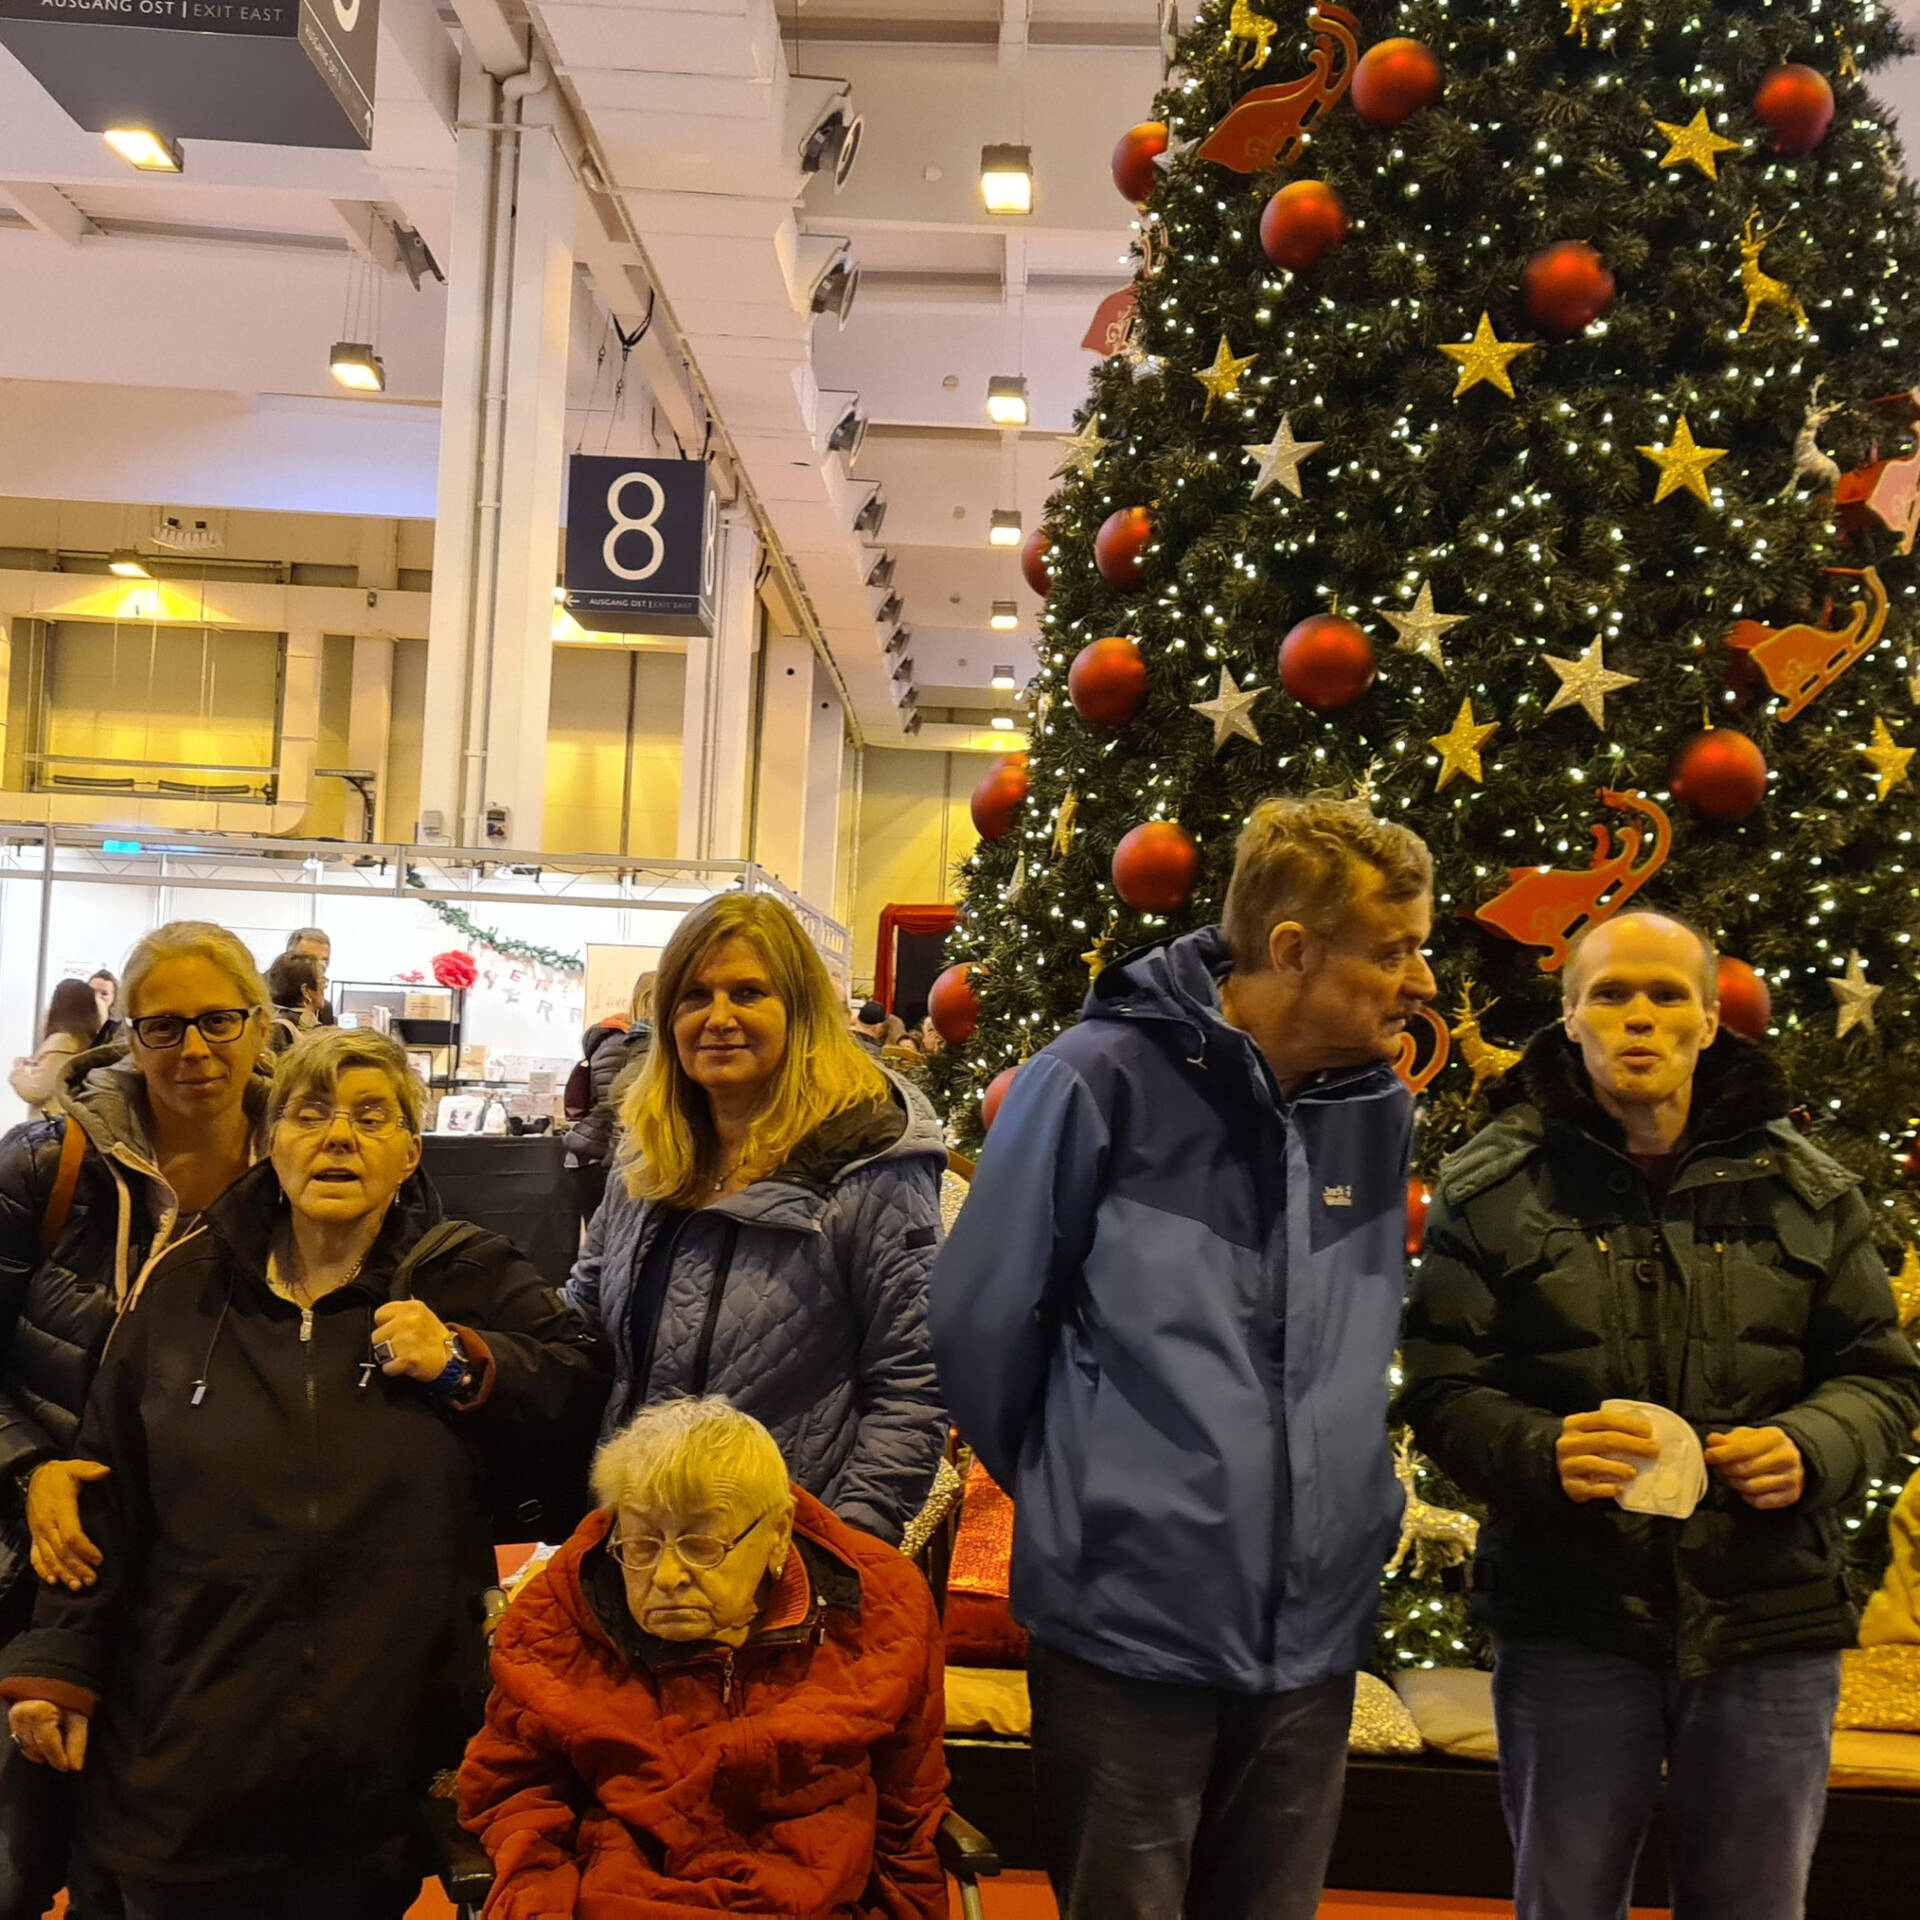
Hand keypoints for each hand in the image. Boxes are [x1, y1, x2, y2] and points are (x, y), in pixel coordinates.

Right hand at [8, 1700, 87, 1771]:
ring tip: (56, 1738)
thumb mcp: (79, 1715)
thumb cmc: (70, 1696)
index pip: (47, 1744)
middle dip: (52, 1752)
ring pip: (28, 1747)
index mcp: (39, 1713)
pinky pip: (21, 1743)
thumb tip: (75, 1767)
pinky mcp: (12, 1720)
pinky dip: (33, 1746)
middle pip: (37, 1748)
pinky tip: (43, 1740)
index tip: (67, 1767)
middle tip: (64, 1746)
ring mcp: (14, 1719)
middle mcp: (22, 1716)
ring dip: (42, 1749)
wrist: (54, 1678)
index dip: (58, 1758)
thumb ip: (77, 1741)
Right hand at [25, 1459, 108, 1589]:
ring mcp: (39, 1532)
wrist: (34, 1476)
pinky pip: (36, 1556)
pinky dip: (42, 1570)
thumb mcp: (75, 1467)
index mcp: (60, 1509)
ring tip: (77, 1586)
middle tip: (92, 1580)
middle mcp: (47, 1525)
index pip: (71, 1535)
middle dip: (77, 1567)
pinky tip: (52, 1581)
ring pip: (49, 1558)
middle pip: (62, 1551)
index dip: (85, 1549)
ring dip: (63, 1573)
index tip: (99, 1559)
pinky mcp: (34, 1536)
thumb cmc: (59, 1474)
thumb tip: (105, 1471)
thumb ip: (89, 1470)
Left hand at [371, 1300, 455, 1382]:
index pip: (379, 1314)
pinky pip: (387, 1367)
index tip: (394, 1330)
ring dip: (390, 1356)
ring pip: (380, 1352)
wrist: (452, 1356)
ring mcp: (408, 1339)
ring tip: (405, 1354)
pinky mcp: (408, 1358)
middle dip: (386, 1342)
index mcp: (412, 1307)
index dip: (385, 1324)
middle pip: (377, 1335)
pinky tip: (405, 1365)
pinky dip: (394, 1369)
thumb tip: (384, 1318)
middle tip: (402, 1344)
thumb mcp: (422, 1314)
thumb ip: (402, 1313)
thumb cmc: (434, 1337)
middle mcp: (409, 1320)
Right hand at [1556, 1410, 1660, 1503]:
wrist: (1563, 1470)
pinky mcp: (1570, 1486)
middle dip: (1633, 1444)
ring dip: (1618, 1467)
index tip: (1649, 1431)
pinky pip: (1590, 1488)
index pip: (1603, 1419)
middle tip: (1654, 1451)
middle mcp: (1568, 1443)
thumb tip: (1648, 1433)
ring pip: (1594, 1464)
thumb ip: (1612, 1430)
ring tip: (1634, 1472)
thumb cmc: (1586, 1450)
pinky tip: (1620, 1489)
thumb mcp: (1592, 1433)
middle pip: (1604, 1439)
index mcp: (1574, 1424)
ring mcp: (1567, 1465)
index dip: (1628, 1424)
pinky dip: (1607, 1489)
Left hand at [1705, 1426, 1803, 1509]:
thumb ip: (1728, 1439)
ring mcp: (1792, 1478)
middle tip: (1718, 1468)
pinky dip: (1747, 1497)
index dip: (1721, 1454)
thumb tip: (1712, 1441)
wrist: (1792, 1458)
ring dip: (1734, 1484)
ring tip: (1730, 1477)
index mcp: (1775, 1437)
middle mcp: (1787, 1457)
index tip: (1708, 1456)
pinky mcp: (1792, 1496)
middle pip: (1746, 1469)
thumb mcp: (1746, 1436)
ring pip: (1752, 1487)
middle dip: (1726, 1470)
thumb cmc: (1762, 1445)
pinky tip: (1744, 1489)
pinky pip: (1761, 1502)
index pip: (1742, 1449)